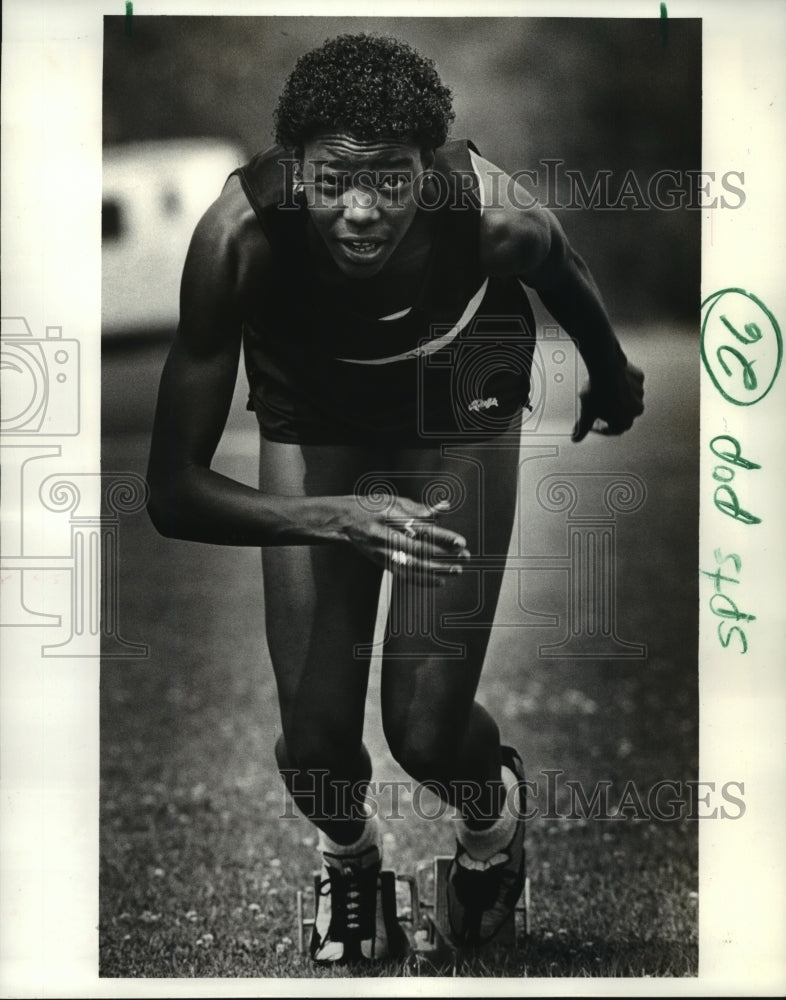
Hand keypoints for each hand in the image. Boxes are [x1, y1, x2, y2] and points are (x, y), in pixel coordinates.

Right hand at [341, 495, 469, 585]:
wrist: (345, 520)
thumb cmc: (373, 507)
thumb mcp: (394, 502)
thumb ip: (419, 508)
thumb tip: (445, 507)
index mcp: (391, 517)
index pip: (422, 529)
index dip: (442, 537)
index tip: (460, 542)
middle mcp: (386, 537)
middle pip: (420, 549)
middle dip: (445, 555)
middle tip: (465, 556)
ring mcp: (383, 552)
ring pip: (414, 565)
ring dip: (438, 569)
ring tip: (457, 570)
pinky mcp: (382, 562)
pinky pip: (405, 574)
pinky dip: (423, 579)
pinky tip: (439, 581)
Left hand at [571, 362, 644, 441]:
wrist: (604, 368)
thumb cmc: (597, 392)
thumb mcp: (586, 413)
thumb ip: (583, 427)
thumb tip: (576, 438)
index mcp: (624, 421)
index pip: (614, 430)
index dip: (602, 428)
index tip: (594, 424)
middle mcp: (636, 409)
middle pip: (623, 414)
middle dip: (612, 412)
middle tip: (598, 407)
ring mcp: (639, 393)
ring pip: (629, 398)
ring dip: (619, 397)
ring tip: (604, 392)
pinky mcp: (639, 378)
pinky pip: (631, 382)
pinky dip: (623, 382)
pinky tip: (612, 380)